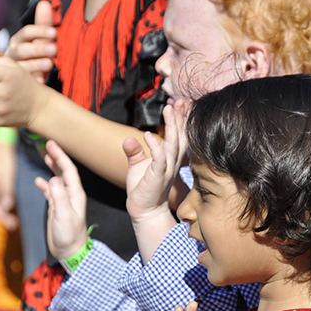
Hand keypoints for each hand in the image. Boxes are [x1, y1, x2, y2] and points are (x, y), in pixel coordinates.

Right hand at [0, 139, 18, 229]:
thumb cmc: (5, 161)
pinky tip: (12, 214)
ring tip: (14, 223)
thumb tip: (6, 207)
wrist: (2, 148)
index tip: (10, 222)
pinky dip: (6, 208)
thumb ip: (6, 192)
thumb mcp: (7, 176)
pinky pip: (1, 201)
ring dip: (4, 214)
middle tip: (13, 225)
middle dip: (2, 218)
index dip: (1, 215)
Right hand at [5, 0, 56, 82]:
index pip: (26, 33)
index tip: (54, 33)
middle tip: (54, 49)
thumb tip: (45, 4)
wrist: (25, 79)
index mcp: (18, 41)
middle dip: (38, 48)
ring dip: (36, 64)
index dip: (39, 31)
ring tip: (50, 63)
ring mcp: (13, 70)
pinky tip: (41, 80)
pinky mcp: (16, 84)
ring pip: (22, 66)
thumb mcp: (40, 40)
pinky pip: (22, 84)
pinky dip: (32, 81)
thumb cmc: (34, 56)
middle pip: (22, 49)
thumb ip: (43, 24)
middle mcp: (13, 54)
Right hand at [34, 141, 87, 259]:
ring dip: (52, 168)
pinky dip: (45, 185)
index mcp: (75, 194)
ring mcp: (64, 201)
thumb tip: (51, 179)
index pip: (69, 170)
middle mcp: (71, 195)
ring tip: (45, 157)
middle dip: (57, 157)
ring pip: (58, 179)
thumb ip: (58, 197)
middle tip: (48, 144)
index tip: (52, 144)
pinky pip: (51, 192)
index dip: (60, 156)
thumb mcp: (63, 215)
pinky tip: (38, 181)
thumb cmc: (69, 235)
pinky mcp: (57, 208)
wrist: (70, 252)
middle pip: (65, 172)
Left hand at [124, 101, 187, 222]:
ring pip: (172, 144)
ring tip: (169, 108)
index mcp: (169, 158)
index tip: (180, 103)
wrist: (144, 211)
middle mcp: (171, 162)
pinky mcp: (157, 177)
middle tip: (181, 99)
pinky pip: (159, 160)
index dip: (180, 119)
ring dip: (171, 126)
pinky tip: (150, 135)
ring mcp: (166, 169)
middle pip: (180, 136)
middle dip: (181, 117)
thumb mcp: (137, 165)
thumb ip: (135, 151)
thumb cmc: (143, 189)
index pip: (178, 135)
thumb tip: (129, 138)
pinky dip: (155, 147)